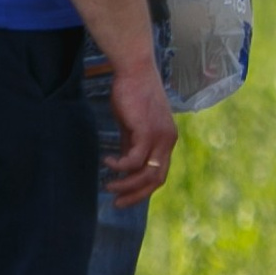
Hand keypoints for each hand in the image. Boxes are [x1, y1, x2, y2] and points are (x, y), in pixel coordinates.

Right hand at [100, 56, 178, 207]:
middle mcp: (168, 141)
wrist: (135, 71)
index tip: (125, 199)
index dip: (143, 191)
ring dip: (126, 184)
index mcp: (166, 141)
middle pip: (157, 179)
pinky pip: (134, 159)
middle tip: (116, 202)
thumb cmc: (132, 96)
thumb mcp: (133, 127)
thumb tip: (124, 166)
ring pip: (147, 173)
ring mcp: (160, 136)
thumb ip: (131, 145)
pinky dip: (120, 166)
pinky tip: (107, 162)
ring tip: (108, 185)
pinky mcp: (147, 130)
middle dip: (136, 195)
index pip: (160, 174)